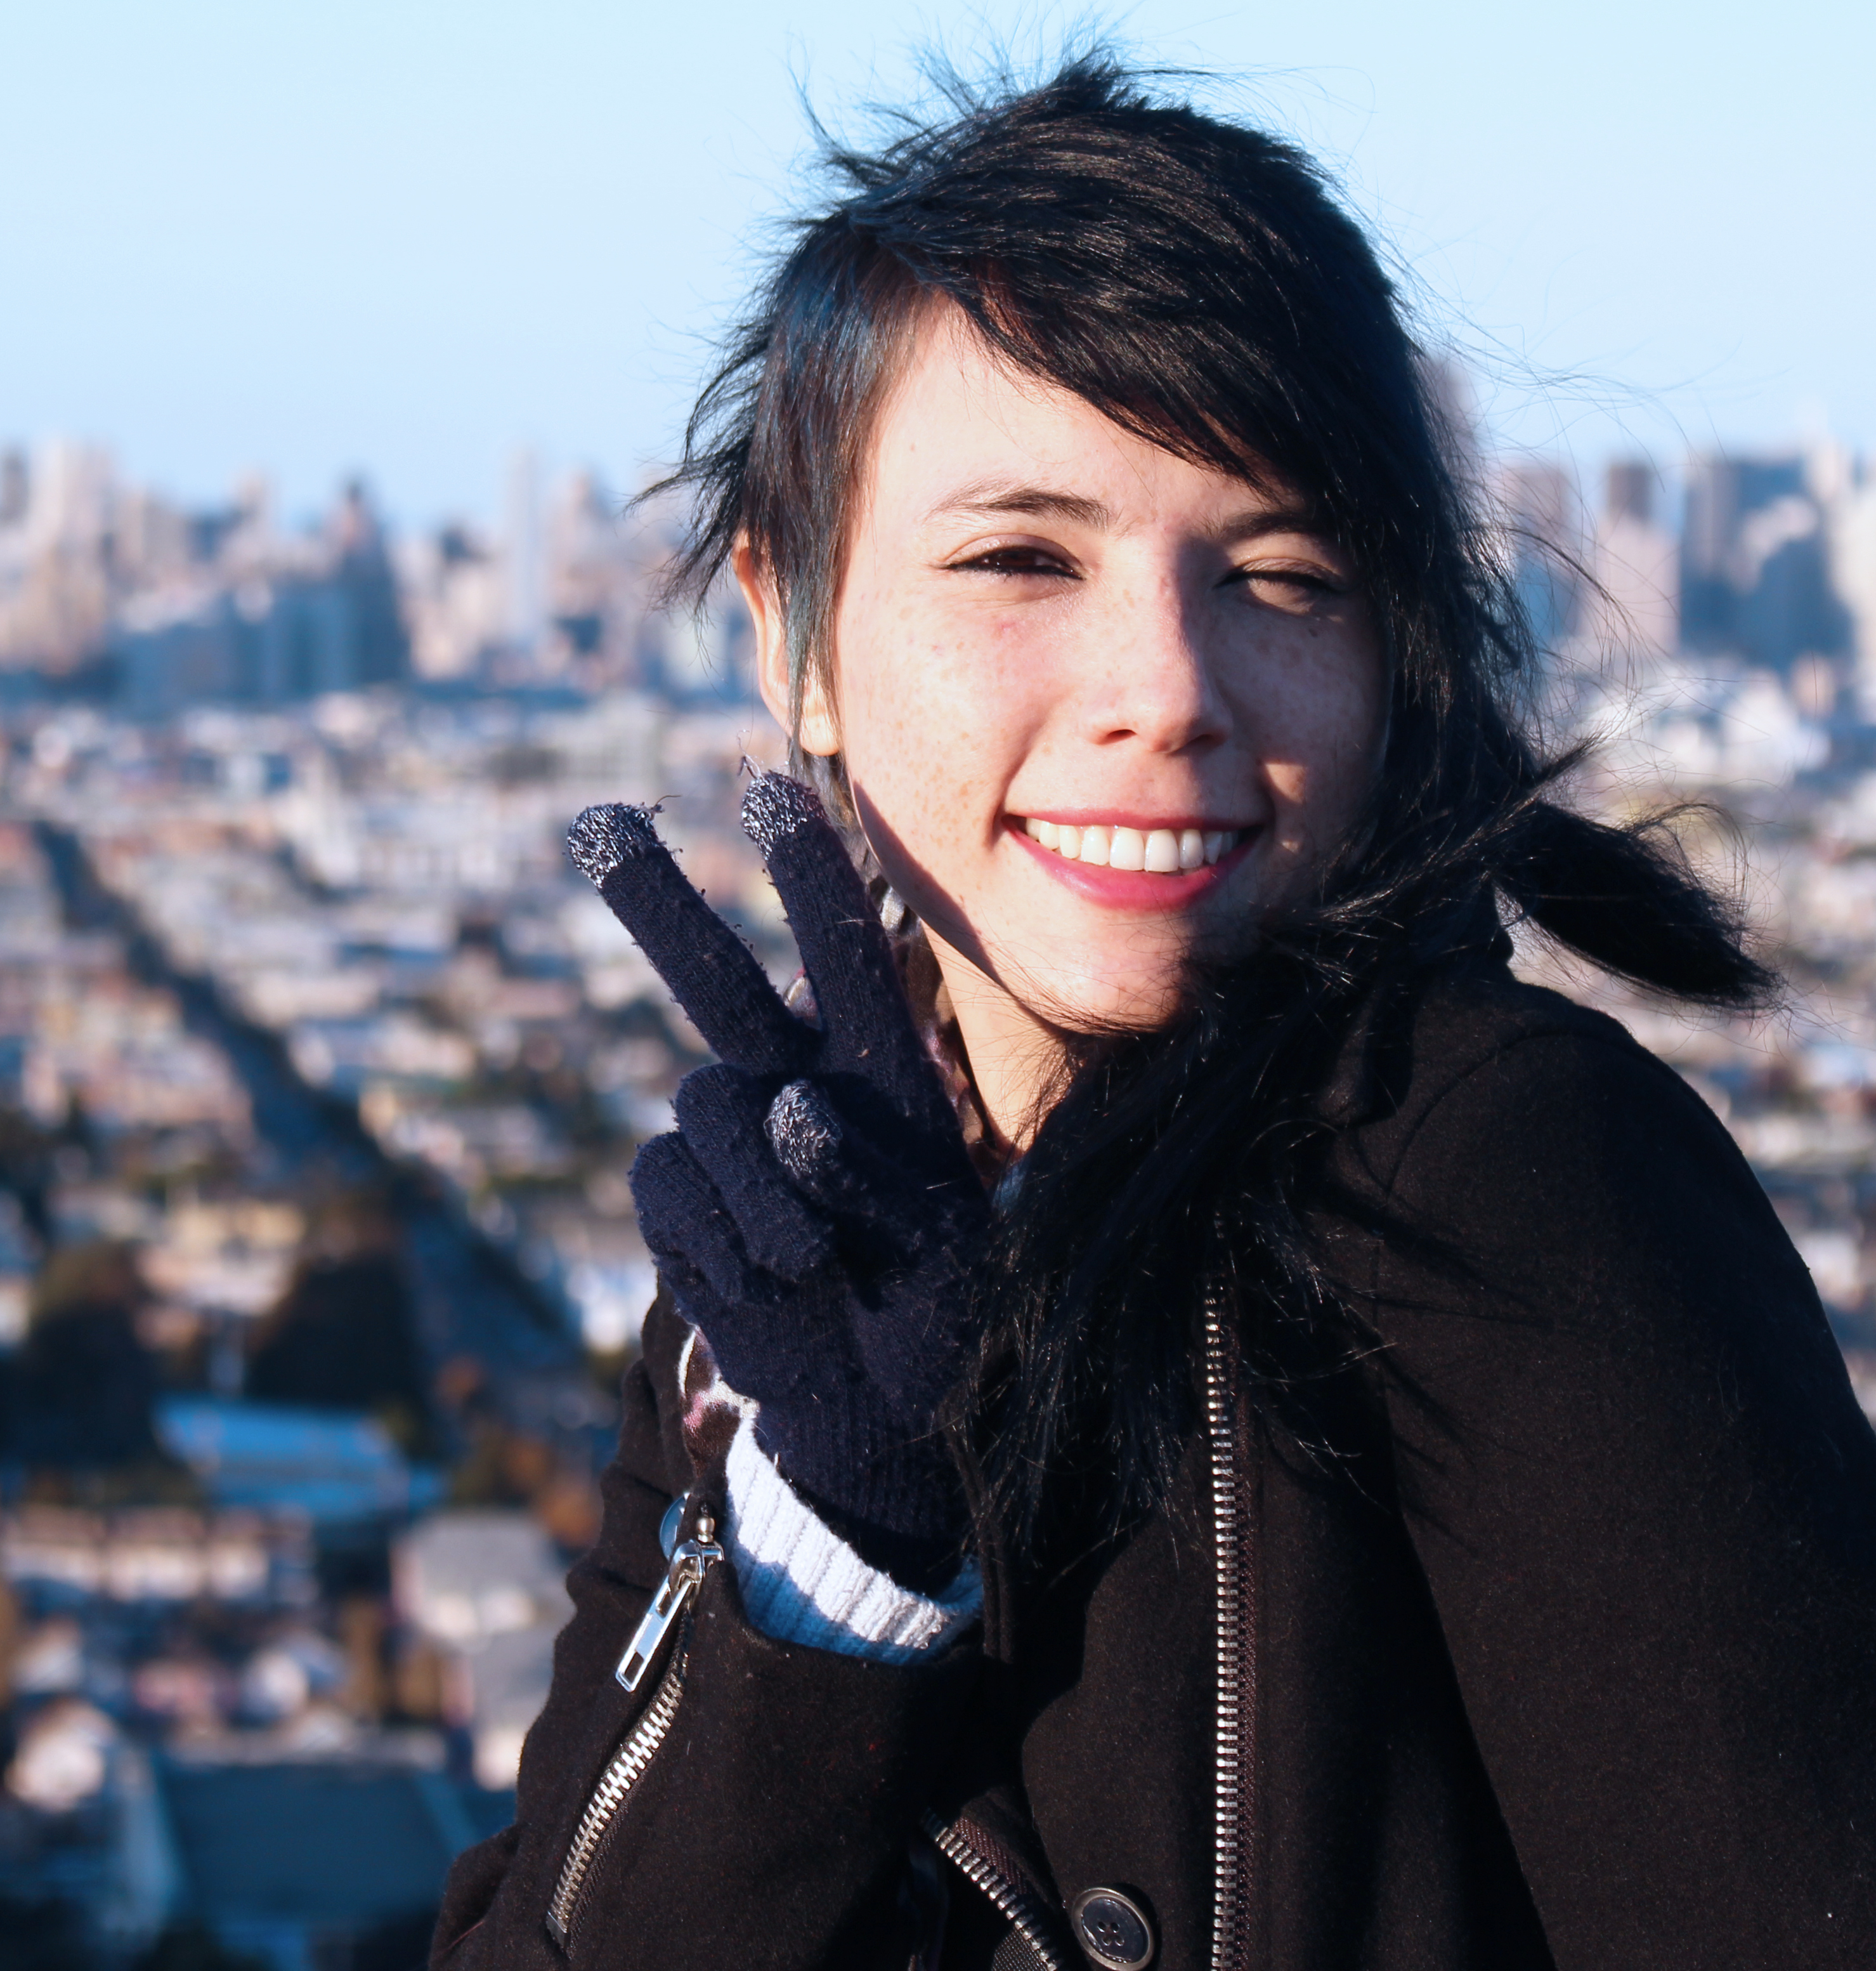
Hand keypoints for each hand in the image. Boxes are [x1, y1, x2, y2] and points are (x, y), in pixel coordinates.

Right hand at [569, 775, 989, 1589]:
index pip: (849, 957)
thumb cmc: (937, 1311)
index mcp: (882, 1073)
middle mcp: (796, 1085)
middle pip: (716, 979)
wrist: (876, 1408)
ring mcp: (729, 1142)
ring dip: (755, 1194)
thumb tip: (787, 1108)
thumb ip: (881, 1171)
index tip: (773, 795)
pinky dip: (716, 1241)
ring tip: (815, 1264)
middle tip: (596, 819)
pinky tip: (765, 1285)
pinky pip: (666, 1186)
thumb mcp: (951, 1244)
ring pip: (701, 1107)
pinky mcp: (680, 1203)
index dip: (810, 878)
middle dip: (658, 900)